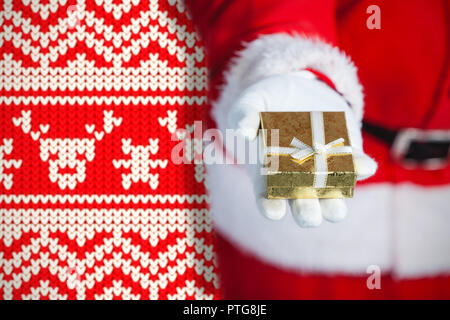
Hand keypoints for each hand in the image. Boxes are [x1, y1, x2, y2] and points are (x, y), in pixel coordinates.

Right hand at [227, 71, 376, 226]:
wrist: (300, 90)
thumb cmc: (268, 101)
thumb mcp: (253, 100)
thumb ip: (244, 113)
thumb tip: (243, 133)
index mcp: (267, 172)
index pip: (266, 197)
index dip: (269, 205)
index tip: (274, 211)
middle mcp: (296, 179)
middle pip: (301, 205)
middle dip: (306, 213)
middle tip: (308, 216)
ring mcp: (322, 171)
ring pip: (331, 196)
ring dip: (335, 205)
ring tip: (336, 209)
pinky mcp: (346, 157)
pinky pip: (354, 168)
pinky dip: (360, 168)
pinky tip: (364, 166)